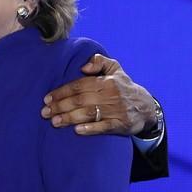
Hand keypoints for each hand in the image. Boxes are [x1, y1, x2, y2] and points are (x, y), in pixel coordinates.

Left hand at [41, 54, 158, 136]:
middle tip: (45, 112)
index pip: (79, 85)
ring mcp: (115, 110)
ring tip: (55, 122)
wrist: (146, 108)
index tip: (47, 98)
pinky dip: (91, 129)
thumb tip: (84, 65)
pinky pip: (104, 127)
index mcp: (106, 81)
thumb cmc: (124, 87)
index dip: (62, 92)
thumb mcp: (115, 68)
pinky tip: (77, 130)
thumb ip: (99, 61)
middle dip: (61, 106)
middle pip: (81, 100)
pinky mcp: (120, 124)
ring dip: (70, 118)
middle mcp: (110, 94)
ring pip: (89, 113)